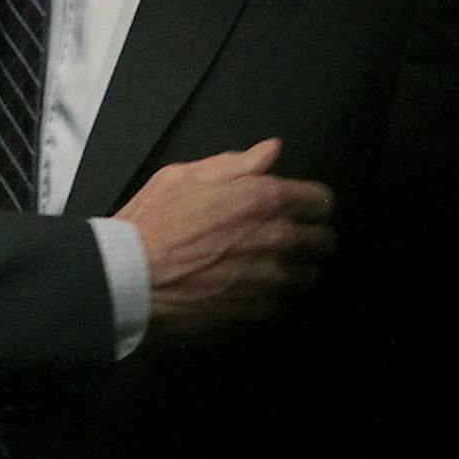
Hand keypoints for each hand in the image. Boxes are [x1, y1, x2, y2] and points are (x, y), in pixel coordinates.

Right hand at [115, 138, 335, 338]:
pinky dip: (271, 296)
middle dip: (313, 236)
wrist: (132, 273)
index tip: (304, 206)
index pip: (321, 199)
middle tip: (291, 236)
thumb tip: (270, 151)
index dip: (313, 201)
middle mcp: (276, 238)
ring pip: (311, 277)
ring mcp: (269, 277)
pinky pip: (282, 303)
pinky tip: (249, 286)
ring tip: (271, 264)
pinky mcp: (257, 308)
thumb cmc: (153, 220)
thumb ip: (237, 162)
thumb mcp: (186, 174)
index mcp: (263, 198)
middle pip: (325, 241)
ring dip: (297, 269)